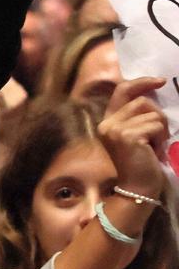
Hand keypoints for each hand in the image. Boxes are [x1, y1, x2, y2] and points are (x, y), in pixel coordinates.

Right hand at [99, 77, 168, 198]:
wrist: (137, 188)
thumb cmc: (141, 163)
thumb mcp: (136, 134)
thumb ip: (136, 116)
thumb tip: (153, 93)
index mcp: (107, 122)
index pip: (122, 91)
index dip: (141, 82)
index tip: (160, 81)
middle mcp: (107, 123)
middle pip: (143, 101)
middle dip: (157, 116)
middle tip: (157, 137)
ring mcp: (115, 129)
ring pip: (152, 113)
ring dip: (160, 129)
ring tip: (155, 146)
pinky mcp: (127, 136)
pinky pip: (155, 125)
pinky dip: (160, 138)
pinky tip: (154, 151)